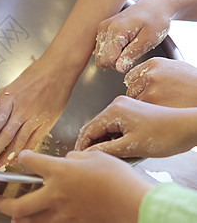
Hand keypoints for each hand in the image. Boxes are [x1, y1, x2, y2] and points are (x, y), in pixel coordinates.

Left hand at [0, 57, 75, 170]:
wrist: (58, 70)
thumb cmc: (35, 75)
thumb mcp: (12, 85)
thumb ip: (0, 99)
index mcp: (11, 98)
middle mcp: (22, 109)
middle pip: (6, 134)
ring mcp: (35, 117)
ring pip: (19, 140)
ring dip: (7, 155)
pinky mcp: (46, 123)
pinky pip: (33, 140)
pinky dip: (24, 151)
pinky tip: (16, 159)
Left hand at [0, 150, 152, 221]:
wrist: (135, 204)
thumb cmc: (117, 177)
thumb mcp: (94, 157)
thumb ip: (75, 157)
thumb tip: (67, 160)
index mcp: (59, 172)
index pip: (30, 162)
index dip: (23, 158)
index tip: (22, 157)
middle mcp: (55, 194)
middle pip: (18, 205)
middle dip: (0, 203)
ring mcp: (63, 214)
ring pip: (30, 222)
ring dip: (17, 219)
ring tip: (11, 216)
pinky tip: (39, 222)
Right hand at [75, 95, 196, 156]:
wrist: (188, 126)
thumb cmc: (165, 135)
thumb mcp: (132, 147)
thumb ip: (106, 150)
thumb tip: (87, 154)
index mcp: (114, 110)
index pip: (88, 129)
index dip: (82, 146)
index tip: (79, 159)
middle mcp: (116, 104)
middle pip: (95, 127)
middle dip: (92, 144)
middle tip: (91, 161)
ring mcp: (125, 106)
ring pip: (105, 127)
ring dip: (104, 141)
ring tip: (107, 157)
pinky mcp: (132, 110)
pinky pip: (115, 125)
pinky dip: (114, 137)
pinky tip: (118, 148)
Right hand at [95, 0, 172, 72]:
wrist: (157, 4)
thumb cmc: (157, 20)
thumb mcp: (149, 40)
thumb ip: (132, 54)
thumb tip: (119, 68)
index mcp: (115, 31)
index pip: (107, 60)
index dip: (120, 65)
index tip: (133, 57)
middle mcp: (104, 28)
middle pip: (101, 59)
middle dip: (115, 62)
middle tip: (131, 53)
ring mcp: (102, 27)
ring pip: (100, 55)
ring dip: (114, 56)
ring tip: (129, 46)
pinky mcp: (103, 27)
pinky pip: (101, 48)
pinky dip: (112, 50)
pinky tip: (124, 43)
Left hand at [124, 57, 196, 107]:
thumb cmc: (195, 86)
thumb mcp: (175, 69)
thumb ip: (155, 72)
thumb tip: (136, 79)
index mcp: (154, 64)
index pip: (131, 77)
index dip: (138, 87)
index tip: (147, 93)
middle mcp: (150, 75)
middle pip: (131, 90)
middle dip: (140, 98)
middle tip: (159, 102)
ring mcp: (151, 91)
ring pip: (136, 103)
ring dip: (144, 108)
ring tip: (164, 107)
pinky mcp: (154, 107)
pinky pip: (142, 113)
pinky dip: (149, 116)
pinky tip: (163, 114)